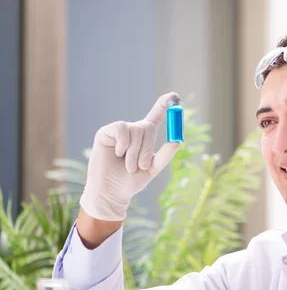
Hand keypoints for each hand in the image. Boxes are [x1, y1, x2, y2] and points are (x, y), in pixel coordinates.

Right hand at [79, 92, 181, 220]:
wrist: (112, 192)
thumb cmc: (132, 181)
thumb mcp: (153, 169)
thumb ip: (165, 155)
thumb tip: (178, 141)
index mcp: (146, 138)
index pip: (156, 116)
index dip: (165, 104)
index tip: (176, 96)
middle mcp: (133, 131)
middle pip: (149, 127)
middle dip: (148, 148)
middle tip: (142, 166)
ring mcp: (119, 131)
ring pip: (136, 129)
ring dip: (135, 152)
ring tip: (129, 166)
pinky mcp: (106, 132)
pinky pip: (122, 128)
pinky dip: (123, 144)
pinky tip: (118, 154)